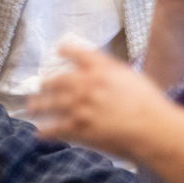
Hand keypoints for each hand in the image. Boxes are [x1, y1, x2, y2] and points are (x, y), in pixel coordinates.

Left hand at [29, 45, 174, 157]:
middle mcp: (85, 84)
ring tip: (32, 107)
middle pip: (57, 80)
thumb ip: (113, 70)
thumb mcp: (131, 76)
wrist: (151, 127)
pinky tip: (39, 133)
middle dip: (46, 83)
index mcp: (100, 68)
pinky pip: (55, 129)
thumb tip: (103, 68)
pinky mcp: (78, 128)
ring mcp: (79, 107)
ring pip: (50, 104)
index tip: (59, 49)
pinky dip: (45, 131)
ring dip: (38, 105)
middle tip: (40, 85)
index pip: (77, 53)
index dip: (66, 50)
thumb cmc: (148, 102)